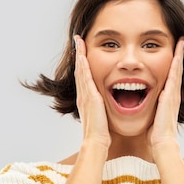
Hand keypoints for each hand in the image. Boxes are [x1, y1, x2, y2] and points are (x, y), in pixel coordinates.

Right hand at [74, 35, 110, 149]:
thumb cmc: (101, 133)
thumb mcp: (101, 117)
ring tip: (78, 43)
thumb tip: (106, 108)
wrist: (96, 141)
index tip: (82, 53)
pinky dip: (82, 64)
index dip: (83, 65)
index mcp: (87, 100)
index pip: (84, 78)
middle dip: (78, 56)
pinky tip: (81, 54)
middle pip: (80, 71)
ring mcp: (85, 95)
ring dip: (79, 55)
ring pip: (80, 71)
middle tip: (78, 42)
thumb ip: (102, 109)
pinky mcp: (89, 96)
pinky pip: (84, 76)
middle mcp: (83, 95)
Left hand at [148, 37, 183, 149]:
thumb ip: (154, 107)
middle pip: (177, 70)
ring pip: (177, 71)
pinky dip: (176, 65)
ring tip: (181, 43)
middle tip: (182, 41)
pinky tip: (176, 55)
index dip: (174, 64)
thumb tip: (148, 103)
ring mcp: (173, 94)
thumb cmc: (156, 132)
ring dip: (179, 56)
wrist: (162, 142)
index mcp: (169, 98)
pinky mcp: (170, 96)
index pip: (172, 77)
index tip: (175, 52)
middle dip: (179, 55)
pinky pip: (173, 77)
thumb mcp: (155, 115)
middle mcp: (173, 94)